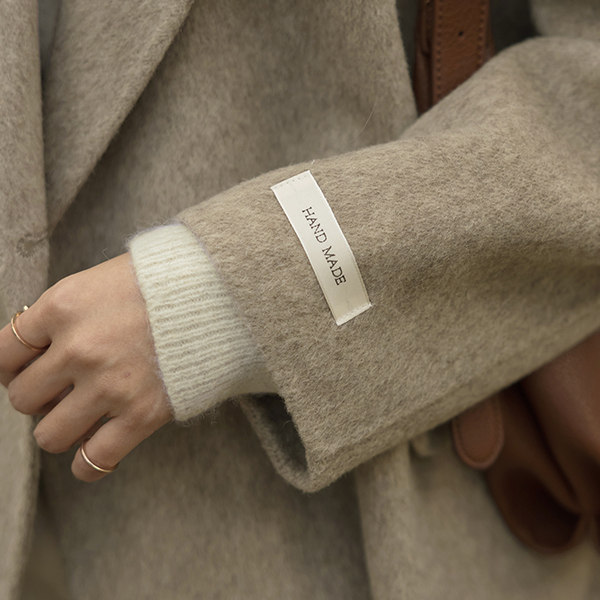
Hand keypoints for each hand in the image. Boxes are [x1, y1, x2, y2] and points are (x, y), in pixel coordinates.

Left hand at [0, 254, 172, 481]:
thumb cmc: (164, 281)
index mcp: (64, 306)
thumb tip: (37, 345)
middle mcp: (79, 348)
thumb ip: (66, 311)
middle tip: (62, 389)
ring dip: (60, 429)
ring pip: (49, 435)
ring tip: (81, 416)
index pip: (2, 352)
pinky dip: (88, 464)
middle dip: (39, 396)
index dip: (11, 367)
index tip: (28, 369)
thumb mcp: (104, 278)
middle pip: (22, 397)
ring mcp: (109, 385)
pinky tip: (95, 452)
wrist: (222, 293)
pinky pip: (93, 461)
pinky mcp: (142, 414)